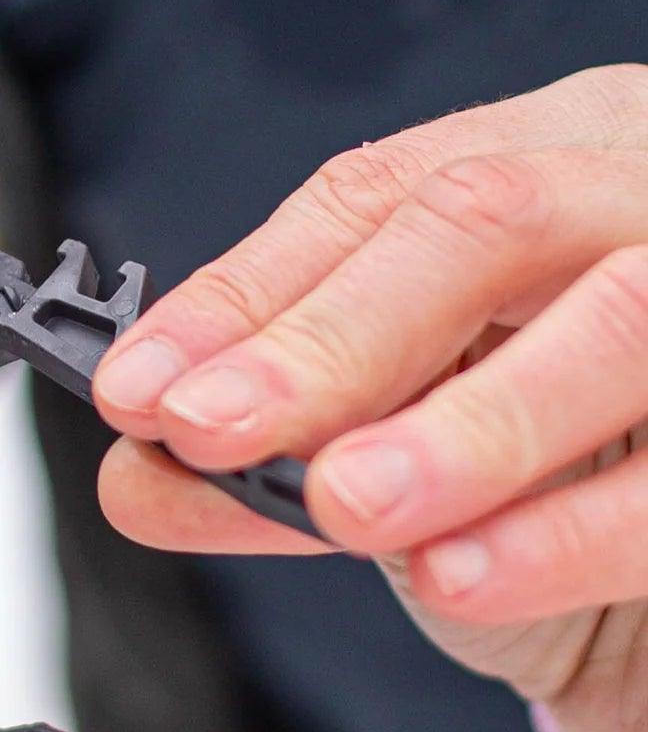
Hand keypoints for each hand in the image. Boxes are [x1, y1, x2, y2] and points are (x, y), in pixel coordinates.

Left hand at [89, 64, 647, 731]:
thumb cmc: (564, 460)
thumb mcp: (415, 433)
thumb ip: (284, 452)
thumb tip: (134, 476)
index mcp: (546, 159)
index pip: (373, 201)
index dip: (243, 296)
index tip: (135, 391)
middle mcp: (638, 190)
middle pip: (487, 225)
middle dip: (331, 339)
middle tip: (209, 433)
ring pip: (620, 320)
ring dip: (465, 424)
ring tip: (341, 506)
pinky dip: (569, 531)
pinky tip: (462, 573)